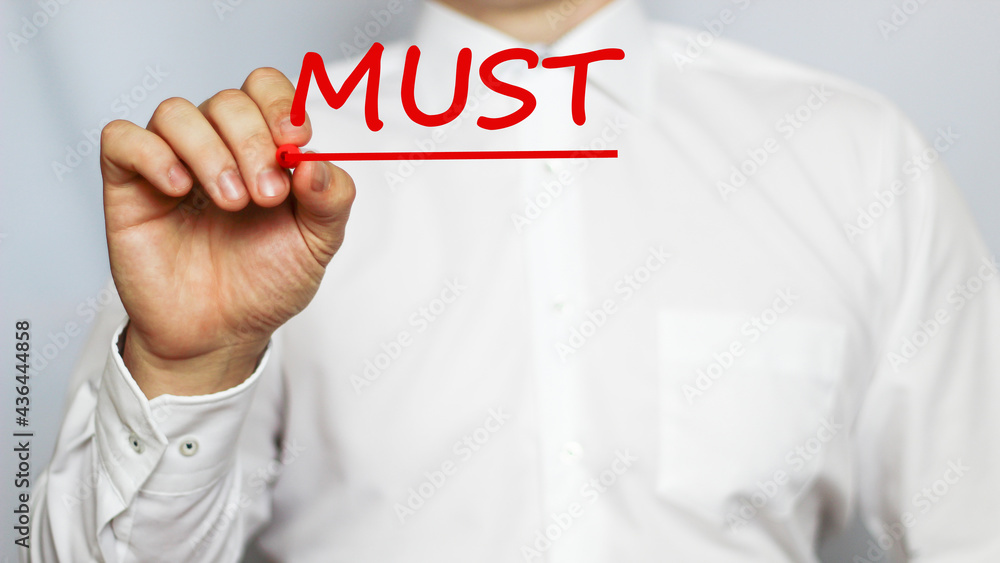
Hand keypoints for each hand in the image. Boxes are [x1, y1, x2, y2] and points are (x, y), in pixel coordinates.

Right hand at [100, 68, 354, 397]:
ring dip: (210, 151)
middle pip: (227, 101)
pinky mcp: (128, 186)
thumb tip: (317, 162)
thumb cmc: (266, 283)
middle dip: (252, 142)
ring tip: (231, 201)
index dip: (280, 104)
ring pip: (176, 112)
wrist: (221, 335)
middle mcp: (216, 146)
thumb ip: (331, 200)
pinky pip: (122, 139)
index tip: (296, 142)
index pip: (264, 89)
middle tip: (267, 195)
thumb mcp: (317, 244)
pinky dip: (152, 154)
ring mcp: (170, 162)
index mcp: (263, 148)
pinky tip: (179, 188)